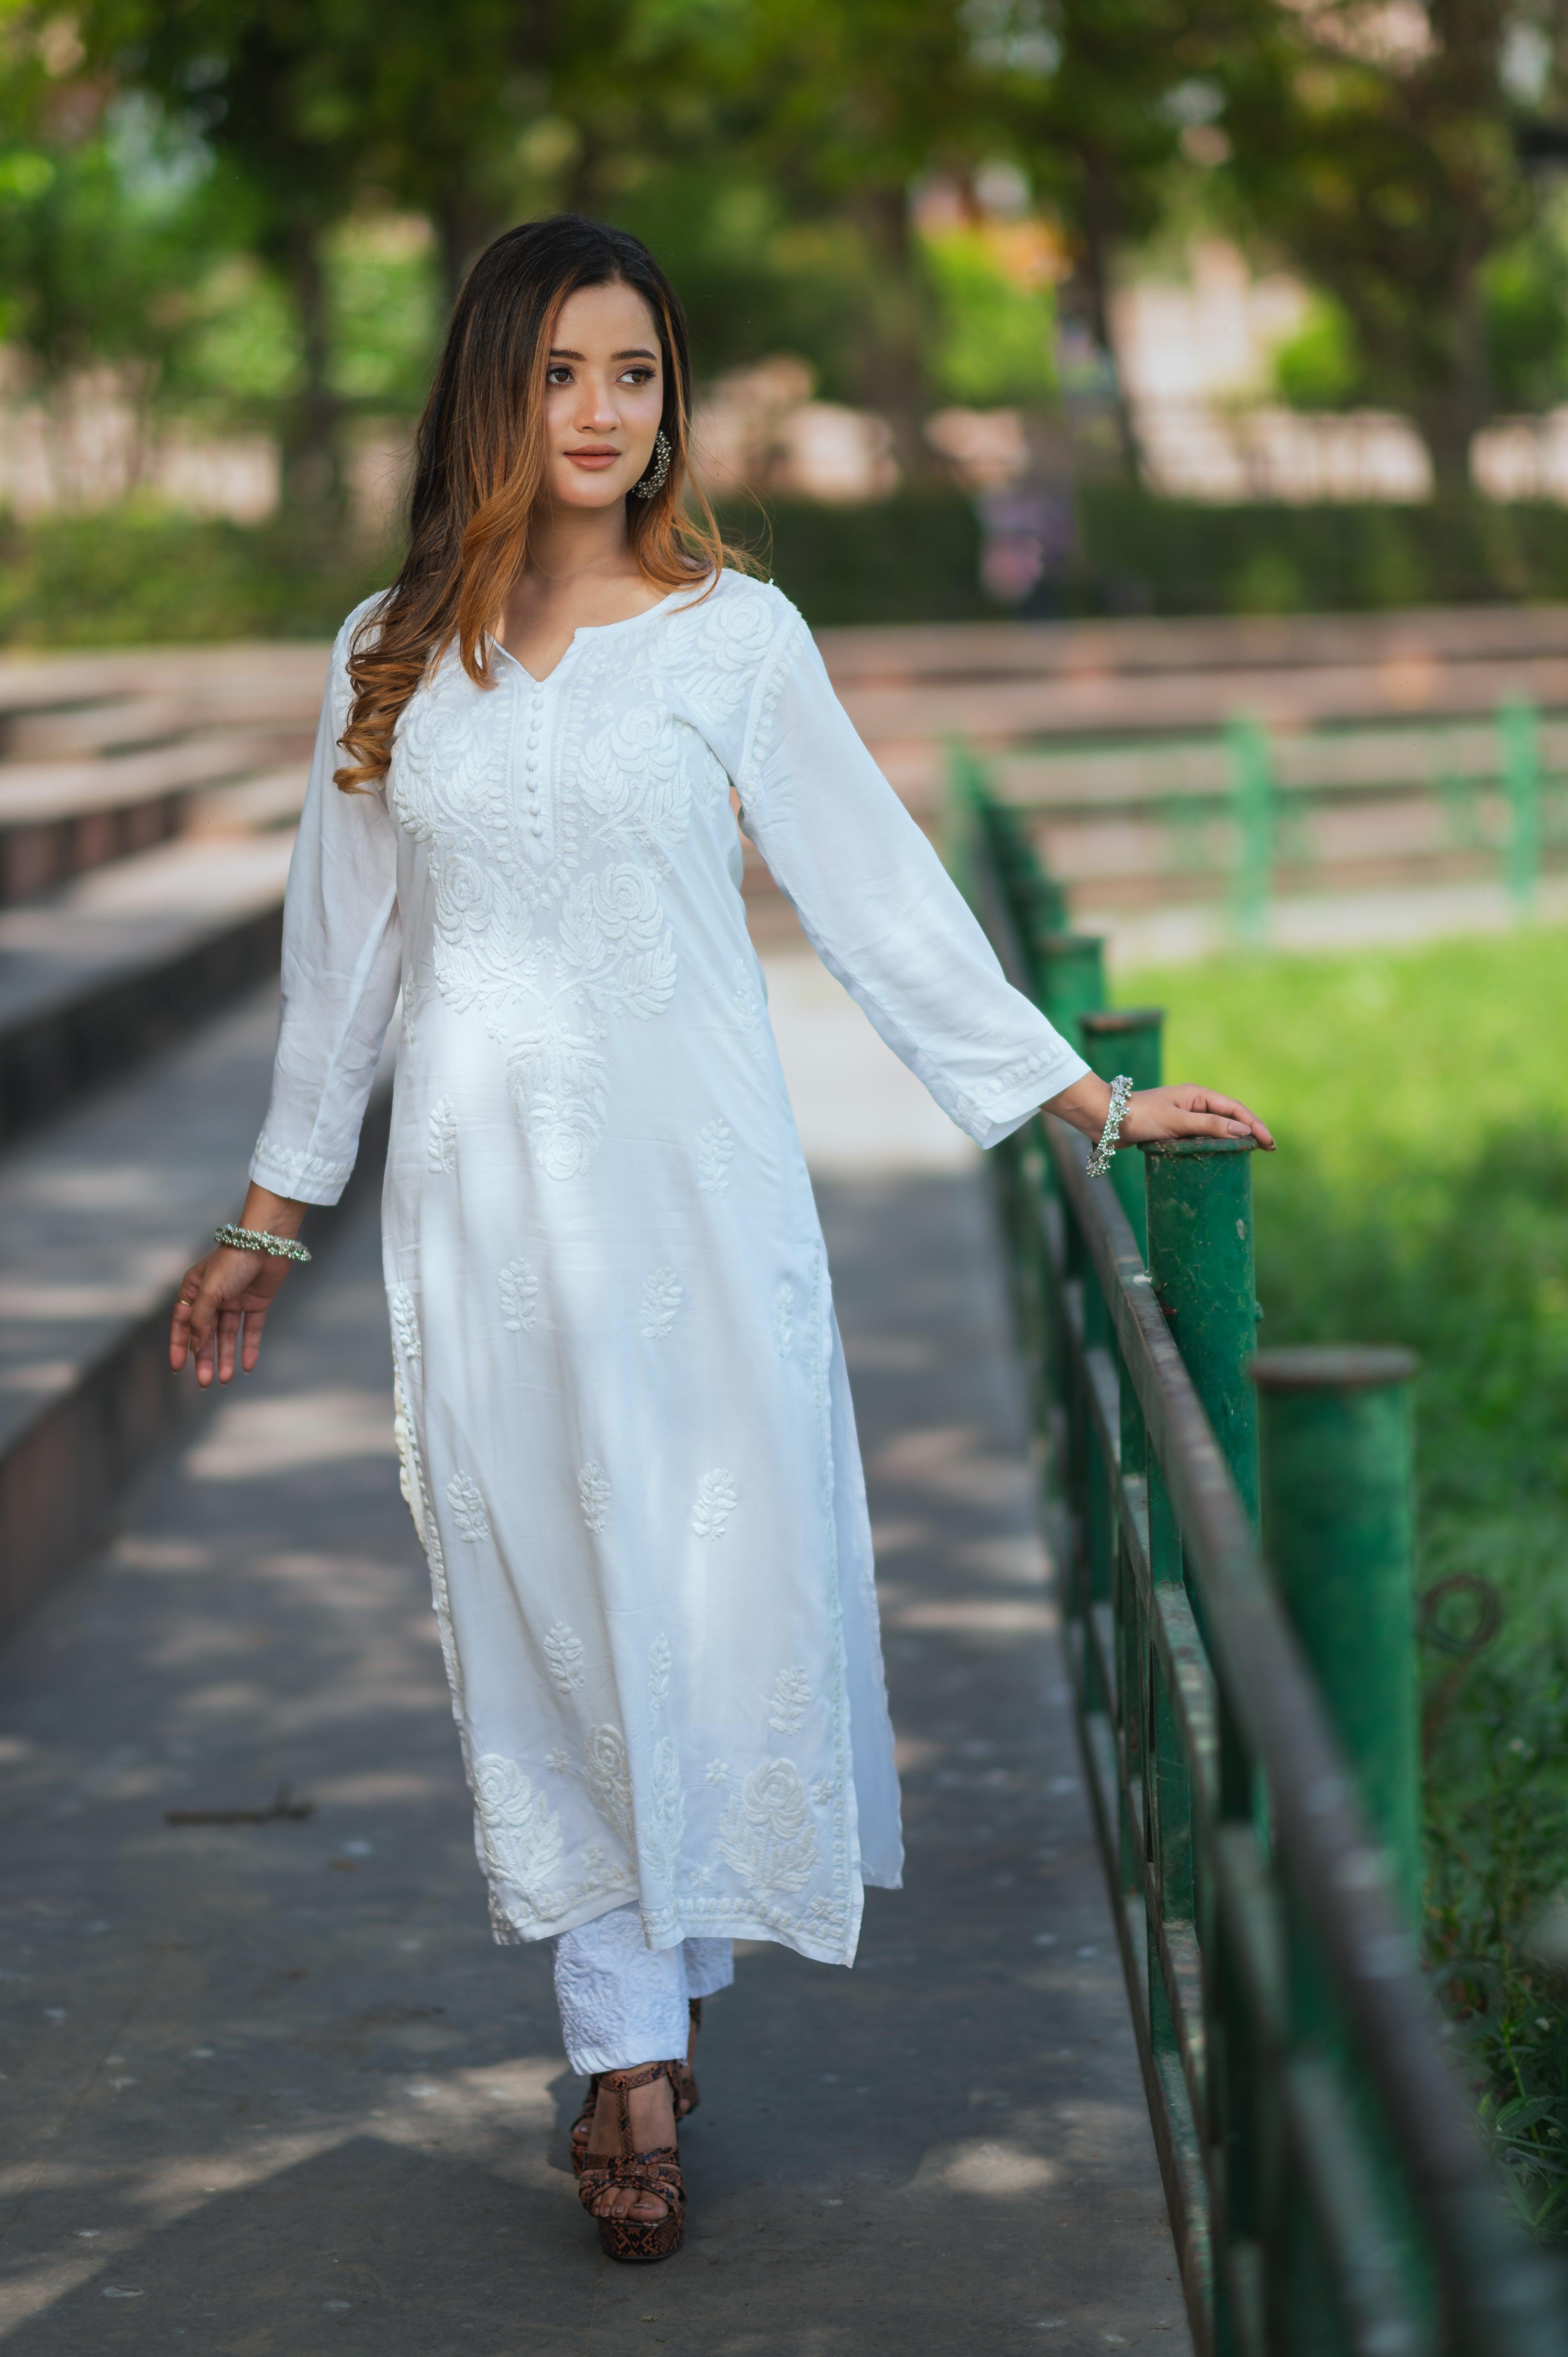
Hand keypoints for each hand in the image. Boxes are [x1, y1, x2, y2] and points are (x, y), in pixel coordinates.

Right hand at [169, 1187, 306, 1386]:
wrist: (267, 1243)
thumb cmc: (233, 1261)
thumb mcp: (211, 1291)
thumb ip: (201, 1320)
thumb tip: (195, 1346)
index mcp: (195, 1289)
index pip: (182, 1323)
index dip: (179, 1345)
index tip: (178, 1368)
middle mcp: (213, 1296)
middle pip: (206, 1333)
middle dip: (204, 1358)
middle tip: (205, 1382)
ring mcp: (235, 1300)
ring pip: (227, 1335)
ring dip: (226, 1357)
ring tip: (224, 1379)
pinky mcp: (256, 1302)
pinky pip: (250, 1329)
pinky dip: (249, 1347)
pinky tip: (246, 1366)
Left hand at [1046, 1075, 1274, 1153]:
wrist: (1107, 1120)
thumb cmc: (1140, 1116)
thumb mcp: (1177, 1121)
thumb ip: (1210, 1126)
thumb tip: (1243, 1132)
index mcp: (1198, 1095)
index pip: (1235, 1109)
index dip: (1255, 1125)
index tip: (1270, 1143)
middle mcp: (1194, 1102)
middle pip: (1229, 1117)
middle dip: (1249, 1131)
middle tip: (1267, 1149)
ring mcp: (1184, 1115)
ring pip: (1216, 1127)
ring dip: (1233, 1138)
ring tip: (1250, 1153)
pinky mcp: (1174, 1128)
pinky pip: (1201, 1136)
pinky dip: (1214, 1144)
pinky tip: (1221, 1155)